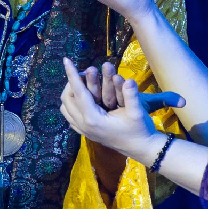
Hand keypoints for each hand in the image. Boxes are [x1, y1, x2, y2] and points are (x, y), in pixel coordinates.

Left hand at [60, 58, 183, 156]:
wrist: (141, 149)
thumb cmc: (140, 130)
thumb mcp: (137, 112)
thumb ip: (131, 95)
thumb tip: (128, 80)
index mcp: (93, 119)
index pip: (78, 91)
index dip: (72, 74)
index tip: (66, 59)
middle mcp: (84, 125)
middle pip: (67, 99)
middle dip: (72, 82)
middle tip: (85, 73)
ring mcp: (83, 131)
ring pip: (65, 108)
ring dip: (70, 93)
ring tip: (82, 83)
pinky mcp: (86, 133)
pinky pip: (70, 117)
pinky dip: (72, 104)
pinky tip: (83, 98)